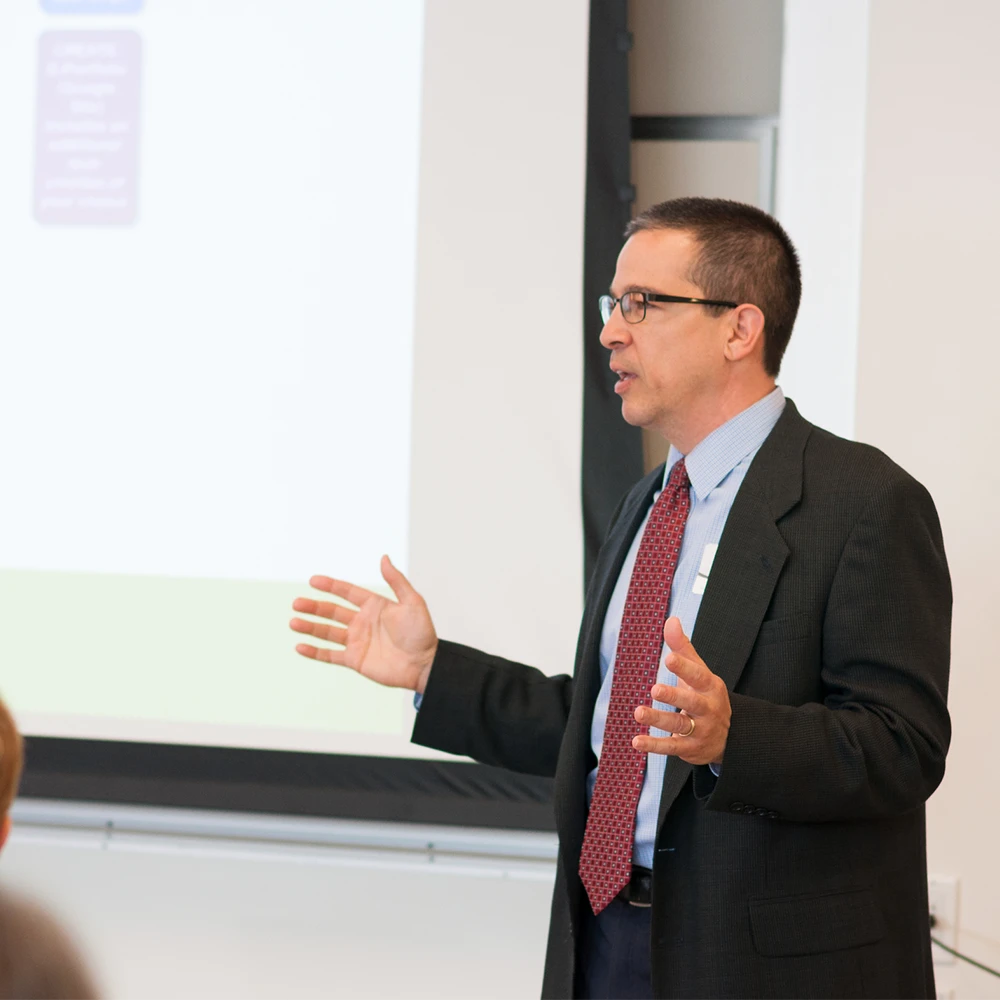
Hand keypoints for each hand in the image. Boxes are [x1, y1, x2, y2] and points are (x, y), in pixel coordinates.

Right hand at [289, 555, 437, 693]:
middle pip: (332, 612)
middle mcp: (362, 622)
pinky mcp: (355, 660)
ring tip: (293, 622)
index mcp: (374, 606)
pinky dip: (315, 652)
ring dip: (310, 627)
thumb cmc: (422, 633)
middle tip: (296, 603)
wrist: (424, 664)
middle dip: (314, 607)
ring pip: (328, 632)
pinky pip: (331, 655)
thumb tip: (384, 558)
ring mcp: (357, 641)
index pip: (347, 592)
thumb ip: (396, 580)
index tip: (313, 580)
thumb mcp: (412, 602)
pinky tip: (300, 646)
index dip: (330, 586)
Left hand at [631, 617, 730, 766]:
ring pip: (679, 725)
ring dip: (658, 720)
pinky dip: (654, 745)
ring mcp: (701, 730)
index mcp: (710, 687)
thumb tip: (671, 620)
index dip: (684, 668)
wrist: (728, 737)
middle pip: (691, 702)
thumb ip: (683, 648)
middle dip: (674, 696)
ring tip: (638, 712)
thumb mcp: (699, 672)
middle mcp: (708, 709)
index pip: (698, 676)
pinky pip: (672, 747)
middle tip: (654, 689)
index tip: (669, 658)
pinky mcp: (691, 749)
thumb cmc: (705, 696)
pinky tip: (636, 741)